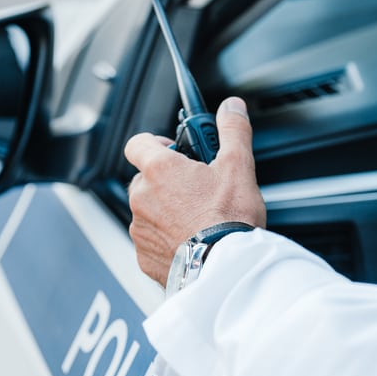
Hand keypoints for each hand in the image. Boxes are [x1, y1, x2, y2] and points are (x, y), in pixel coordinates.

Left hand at [125, 97, 266, 284]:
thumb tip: (232, 107)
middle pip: (145, 178)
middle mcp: (142, 197)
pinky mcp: (143, 256)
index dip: (154, 143)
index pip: (138, 143)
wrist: (224, 268)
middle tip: (196, 188)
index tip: (173, 149)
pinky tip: (191, 241)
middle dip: (166, 180)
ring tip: (197, 218)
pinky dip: (165, 238)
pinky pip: (150, 240)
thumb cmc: (229, 219)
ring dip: (165, 210)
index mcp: (159, 170)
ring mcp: (139, 229)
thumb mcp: (238, 166)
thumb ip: (233, 131)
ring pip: (147, 210)